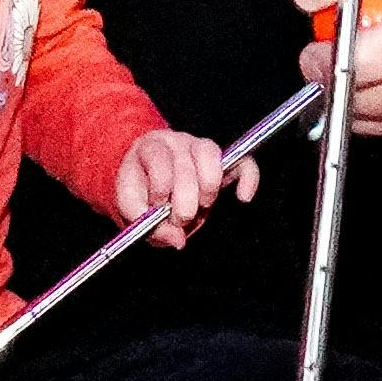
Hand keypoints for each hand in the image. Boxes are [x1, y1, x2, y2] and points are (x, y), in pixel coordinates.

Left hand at [110, 123, 257, 246]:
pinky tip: (243, 196)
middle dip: (184, 202)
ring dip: (207, 190)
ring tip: (200, 206)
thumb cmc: (142, 192)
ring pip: (212, 159)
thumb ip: (148, 225)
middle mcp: (176, 142)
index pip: (159, 162)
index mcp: (150, 148)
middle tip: (180, 218)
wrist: (151, 180)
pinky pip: (243, 162)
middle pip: (186, 166)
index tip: (159, 207)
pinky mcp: (224, 159)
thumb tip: (177, 239)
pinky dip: (248, 178)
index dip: (161, 190)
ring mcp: (201, 147)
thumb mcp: (133, 210)